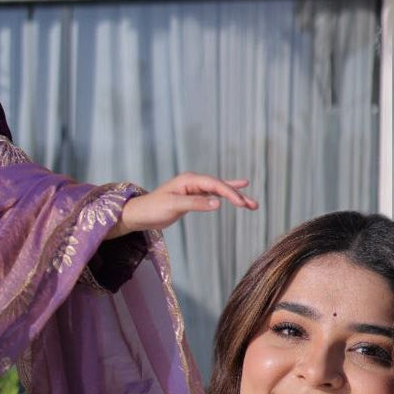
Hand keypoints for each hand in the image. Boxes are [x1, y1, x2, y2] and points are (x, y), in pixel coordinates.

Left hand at [109, 173, 257, 238]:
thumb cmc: (153, 208)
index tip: (241, 203)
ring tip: (252, 204)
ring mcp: (194, 189)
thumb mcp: (174, 206)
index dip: (229, 193)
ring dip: (235, 197)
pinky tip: (236, 195)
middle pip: (220, 186)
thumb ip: (196, 204)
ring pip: (219, 191)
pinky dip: (225, 196)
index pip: (215, 184)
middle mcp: (193, 181)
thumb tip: (217, 203)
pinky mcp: (193, 197)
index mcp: (189, 180)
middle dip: (237, 195)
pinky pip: (213, 195)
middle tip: (253, 205)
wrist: (140, 214)